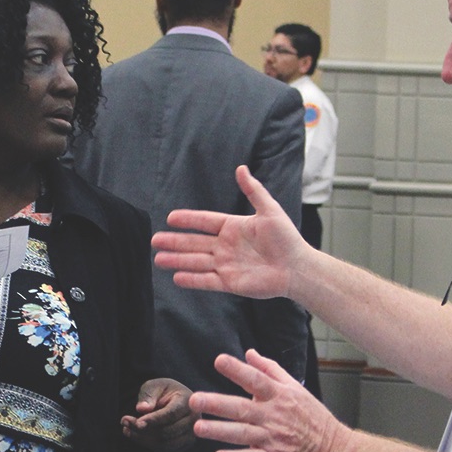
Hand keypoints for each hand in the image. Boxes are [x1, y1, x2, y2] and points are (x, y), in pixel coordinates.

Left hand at [121, 377, 195, 451]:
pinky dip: (148, 445)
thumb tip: (142, 409)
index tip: (137, 422)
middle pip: (167, 432)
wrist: (175, 400)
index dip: (153, 420)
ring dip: (143, 439)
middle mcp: (194, 419)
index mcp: (188, 401)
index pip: (171, 414)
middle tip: (124, 422)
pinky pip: (165, 450)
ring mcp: (191, 434)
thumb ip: (148, 395)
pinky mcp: (184, 444)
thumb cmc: (164, 391)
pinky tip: (135, 435)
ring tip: (126, 429)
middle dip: (143, 430)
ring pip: (165, 444)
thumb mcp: (154, 386)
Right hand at [152, 165, 310, 299]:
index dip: (188, 220)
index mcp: (233, 227)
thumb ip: (253, 191)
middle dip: (174, 242)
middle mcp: (226, 246)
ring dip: (177, 260)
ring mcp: (226, 265)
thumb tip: (241, 168)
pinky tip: (176, 277)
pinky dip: (192, 279)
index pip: (205, 222)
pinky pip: (207, 280)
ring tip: (158, 259)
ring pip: (196, 262)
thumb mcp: (269, 210)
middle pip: (194, 243)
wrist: (296, 267)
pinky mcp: (230, 283)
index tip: (170, 218)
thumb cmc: (287, 238)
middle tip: (155, 240)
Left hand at [190, 349, 347, 451]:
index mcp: (278, 396)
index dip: (237, 370)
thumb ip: (270, 370)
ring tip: (198, 427)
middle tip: (195, 400)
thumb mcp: (295, 388)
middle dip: (217, 403)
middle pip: (241, 408)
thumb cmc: (312, 418)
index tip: (219, 361)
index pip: (255, 379)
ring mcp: (272, 438)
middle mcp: (273, 416)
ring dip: (219, 431)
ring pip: (242, 434)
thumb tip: (249, 353)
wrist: (333, 450)